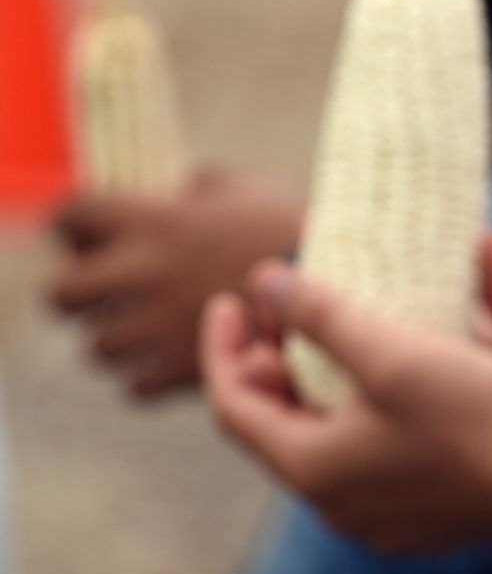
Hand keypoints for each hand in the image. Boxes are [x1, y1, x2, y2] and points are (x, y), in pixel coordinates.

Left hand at [50, 169, 303, 395]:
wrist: (344, 286)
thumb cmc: (301, 229)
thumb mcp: (249, 187)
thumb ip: (200, 189)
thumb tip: (181, 193)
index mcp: (155, 221)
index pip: (73, 216)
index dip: (78, 225)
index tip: (92, 232)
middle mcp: (144, 275)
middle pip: (65, 293)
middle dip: (81, 292)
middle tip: (106, 291)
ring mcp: (160, 327)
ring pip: (97, 346)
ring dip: (116, 338)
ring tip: (143, 331)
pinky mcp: (184, 371)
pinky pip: (133, 385)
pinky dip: (145, 377)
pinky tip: (169, 362)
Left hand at [202, 258, 491, 551]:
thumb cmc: (473, 412)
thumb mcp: (390, 350)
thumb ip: (320, 313)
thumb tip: (263, 281)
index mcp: (312, 467)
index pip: (233, 405)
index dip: (221, 348)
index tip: (230, 299)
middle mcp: (336, 506)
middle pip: (278, 426)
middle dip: (273, 363)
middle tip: (287, 310)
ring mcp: (380, 520)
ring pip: (325, 445)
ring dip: (318, 390)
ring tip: (338, 338)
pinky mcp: (421, 518)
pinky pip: (367, 463)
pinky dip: (358, 417)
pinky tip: (390, 385)